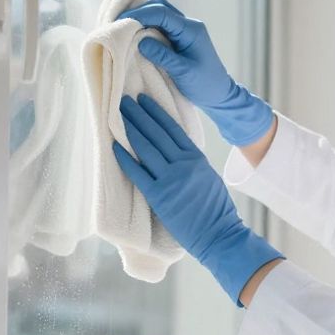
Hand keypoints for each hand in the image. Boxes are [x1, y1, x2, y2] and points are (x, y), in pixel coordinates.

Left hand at [111, 92, 283, 306]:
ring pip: (146, 149)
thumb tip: (175, 149)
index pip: (172, 129)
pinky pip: (138, 174)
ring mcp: (171, 180)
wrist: (220, 234)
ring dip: (130, 130)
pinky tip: (114, 147)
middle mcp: (183, 164)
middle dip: (139, 115)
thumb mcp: (208, 176)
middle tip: (124, 101)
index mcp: (196, 158)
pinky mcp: (160, 197)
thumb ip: (192, 161)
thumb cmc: (215, 209)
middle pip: (156, 134)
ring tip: (118, 116)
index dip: (156, 112)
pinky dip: (125, 159)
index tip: (144, 100)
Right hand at [117, 0, 273, 145]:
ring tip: (122, 27)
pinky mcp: (179, 39)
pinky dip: (146, 27)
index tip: (121, 22)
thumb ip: (163, 56)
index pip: (162, 13)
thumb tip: (140, 41)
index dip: (140, 14)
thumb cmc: (205, 85)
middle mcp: (188, 25)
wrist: (220, 95)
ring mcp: (184, 31)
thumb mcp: (183, 72)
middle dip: (138, 12)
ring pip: (159, 14)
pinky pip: (160, 26)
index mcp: (191, 30)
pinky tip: (134, 35)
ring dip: (142, 18)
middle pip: (160, 7)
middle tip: (117, 23)